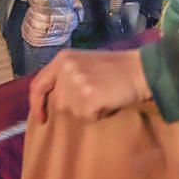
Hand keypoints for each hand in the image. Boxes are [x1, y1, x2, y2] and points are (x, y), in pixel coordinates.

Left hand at [29, 49, 152, 122]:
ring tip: (103, 95)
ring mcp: (77, 83)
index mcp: (62, 59)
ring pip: (73, 112)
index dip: (37, 104)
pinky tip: (109, 101)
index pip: (38, 85)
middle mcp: (65, 69)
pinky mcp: (89, 97)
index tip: (41, 118)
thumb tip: (52, 101)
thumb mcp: (83, 64)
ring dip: (88, 110)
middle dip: (76, 106)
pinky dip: (99, 114)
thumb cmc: (115, 69)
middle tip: (96, 94)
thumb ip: (65, 76)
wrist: (141, 70)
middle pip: (60, 103)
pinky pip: (87, 117)